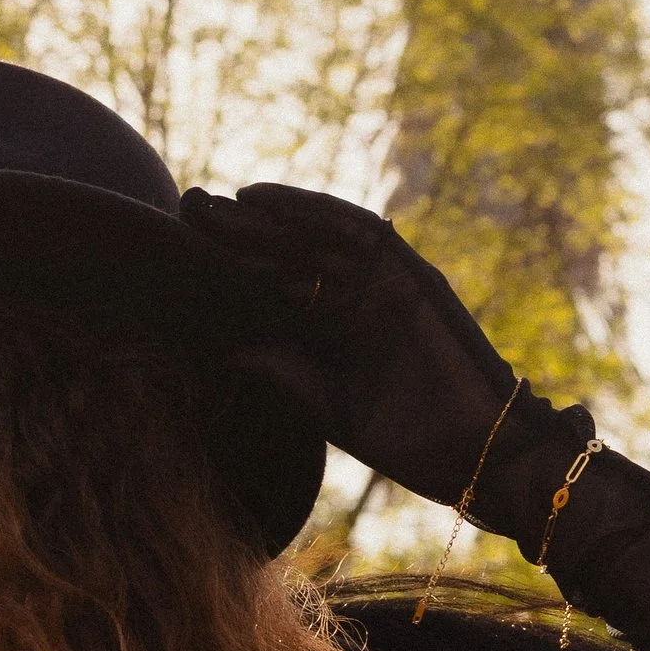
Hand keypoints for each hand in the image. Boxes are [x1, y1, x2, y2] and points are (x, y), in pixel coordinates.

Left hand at [178, 181, 580, 524]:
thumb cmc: (407, 442)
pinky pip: (355, 231)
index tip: (178, 254)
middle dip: (238, 234)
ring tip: (216, 200)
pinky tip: (261, 199)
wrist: (472, 451)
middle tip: (185, 206)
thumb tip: (229, 352)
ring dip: (266, 215)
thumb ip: (285, 376)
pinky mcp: (409, 275)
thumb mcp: (329, 410)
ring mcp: (381, 286)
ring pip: (313, 237)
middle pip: (287, 257)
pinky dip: (309, 211)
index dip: (230, 272)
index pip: (273, 293)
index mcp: (333, 338)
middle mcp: (353, 305)